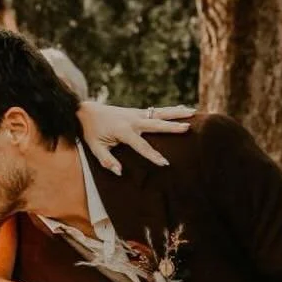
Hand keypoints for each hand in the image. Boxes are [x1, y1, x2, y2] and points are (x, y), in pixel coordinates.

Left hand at [76, 100, 193, 174]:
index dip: (153, 155)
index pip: (141, 145)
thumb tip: (120, 172)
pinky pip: (157, 111)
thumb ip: (106, 160)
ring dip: (177, 112)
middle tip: (187, 128)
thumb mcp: (94, 148)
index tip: (165, 163)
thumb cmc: (91, 132)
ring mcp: (136, 114)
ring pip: (160, 113)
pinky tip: (185, 109)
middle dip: (171, 126)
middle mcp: (132, 120)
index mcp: (122, 130)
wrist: (86, 111)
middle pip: (156, 124)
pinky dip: (171, 110)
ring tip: (194, 112)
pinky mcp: (138, 112)